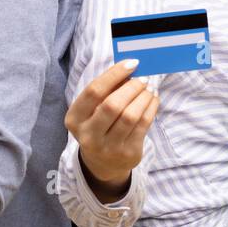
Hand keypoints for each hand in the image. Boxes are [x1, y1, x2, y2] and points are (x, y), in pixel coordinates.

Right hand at [64, 61, 159, 196]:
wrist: (102, 163)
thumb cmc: (98, 126)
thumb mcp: (92, 111)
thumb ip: (106, 90)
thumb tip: (131, 68)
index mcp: (74, 119)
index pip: (93, 91)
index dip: (114, 74)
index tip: (131, 63)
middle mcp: (88, 135)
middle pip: (112, 105)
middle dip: (131, 87)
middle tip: (143, 78)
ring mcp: (108, 148)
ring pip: (130, 116)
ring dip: (143, 97)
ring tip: (149, 87)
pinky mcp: (127, 154)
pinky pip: (143, 125)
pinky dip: (151, 107)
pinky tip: (152, 99)